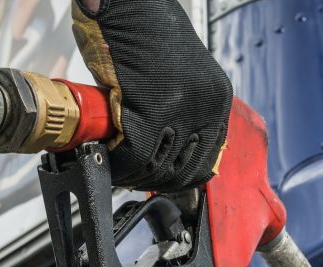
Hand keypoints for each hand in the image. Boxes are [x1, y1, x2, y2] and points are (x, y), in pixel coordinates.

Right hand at [72, 0, 232, 191]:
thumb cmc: (144, 31)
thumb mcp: (179, 77)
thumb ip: (182, 111)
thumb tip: (168, 151)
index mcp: (217, 100)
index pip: (204, 162)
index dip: (175, 179)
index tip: (154, 179)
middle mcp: (206, 105)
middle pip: (179, 170)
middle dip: (149, 179)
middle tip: (127, 174)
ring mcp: (181, 107)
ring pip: (155, 167)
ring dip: (130, 172)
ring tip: (114, 163)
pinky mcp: (151, 107)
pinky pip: (133, 154)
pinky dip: (116, 161)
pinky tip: (105, 153)